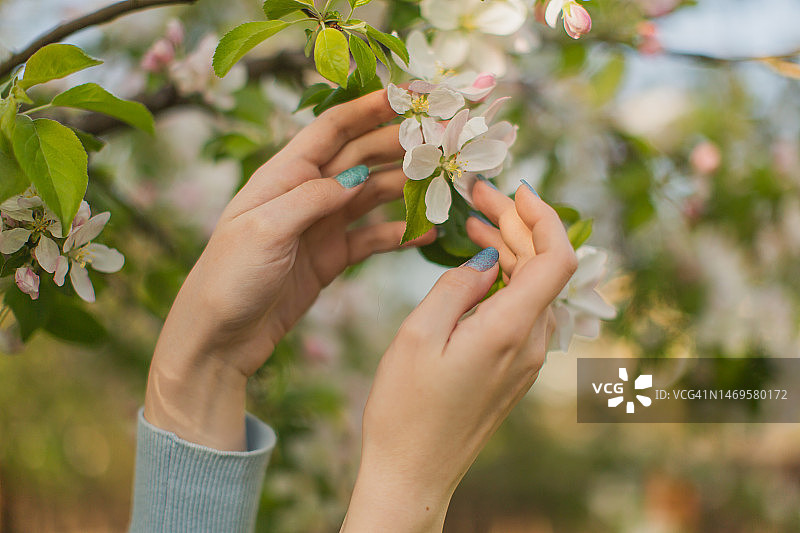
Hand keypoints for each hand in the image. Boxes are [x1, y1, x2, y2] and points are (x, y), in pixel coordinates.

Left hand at [144, 90, 434, 449]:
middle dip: (397, 145)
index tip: (406, 94)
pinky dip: (397, 234)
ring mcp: (319, 226)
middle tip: (439, 139)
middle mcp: (304, 194)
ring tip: (441, 184)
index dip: (367, 109)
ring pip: (370, 196)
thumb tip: (358, 175)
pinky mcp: (330, 258)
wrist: (218, 339)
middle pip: (358, 158)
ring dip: (404, 188)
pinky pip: (371, 238)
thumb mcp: (265, 230)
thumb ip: (312, 198)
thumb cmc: (228, 278)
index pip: (331, 131)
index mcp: (281, 177)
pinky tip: (424, 232)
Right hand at [341, 181, 576, 531]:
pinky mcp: (515, 368)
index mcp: (511, 330)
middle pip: (543, 266)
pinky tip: (478, 266)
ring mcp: (527, 358)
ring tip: (473, 224)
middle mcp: (532, 343)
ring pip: (533, 286)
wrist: (414, 472)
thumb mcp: (418, 335)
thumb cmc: (406, 409)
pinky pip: (522, 309)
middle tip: (478, 196)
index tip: (514, 189)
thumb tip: (486, 258)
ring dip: (510, 249)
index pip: (557, 258)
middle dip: (516, 224)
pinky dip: (505, 279)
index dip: (543, 216)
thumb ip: (457, 287)